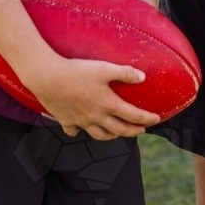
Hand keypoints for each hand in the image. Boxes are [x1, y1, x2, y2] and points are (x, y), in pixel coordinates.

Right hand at [20, 50, 160, 140]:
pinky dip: (80, 131)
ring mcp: (80, 121)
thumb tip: (143, 77)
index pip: (132, 115)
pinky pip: (74, 131)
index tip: (156, 119)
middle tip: (142, 131)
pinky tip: (81, 129)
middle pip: (119, 130)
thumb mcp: (104, 68)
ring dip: (111, 136)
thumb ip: (124, 73)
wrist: (48, 78)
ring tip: (117, 133)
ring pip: (99, 135)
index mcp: (107, 104)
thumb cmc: (77, 71)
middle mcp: (96, 117)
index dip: (146, 118)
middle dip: (133, 131)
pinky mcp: (65, 120)